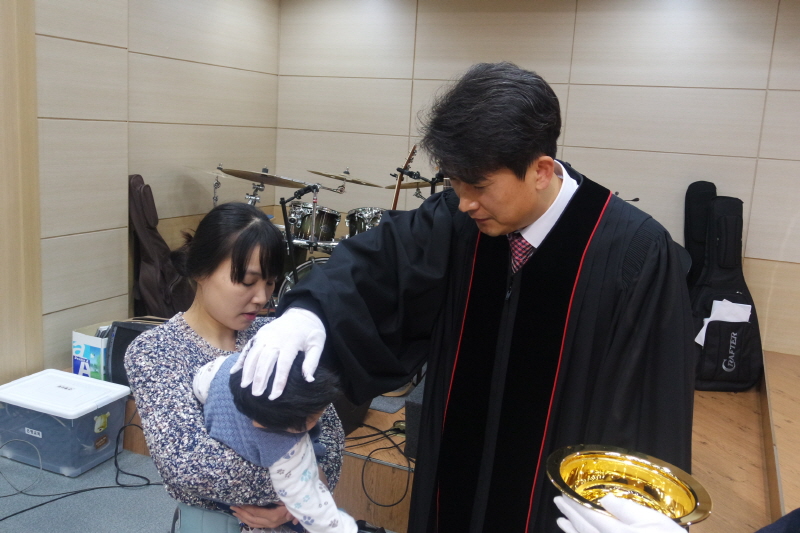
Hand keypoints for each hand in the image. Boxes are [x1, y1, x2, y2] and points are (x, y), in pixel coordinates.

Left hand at [230, 503, 297, 528]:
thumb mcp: (287, 500)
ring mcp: (270, 525)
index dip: (246, 508)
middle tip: (232, 507)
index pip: (256, 512)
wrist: (301, 510)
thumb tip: (269, 500)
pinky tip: (243, 517)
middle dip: (241, 513)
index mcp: (274, 516)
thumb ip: (281, 501)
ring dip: (242, 518)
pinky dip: (247, 521)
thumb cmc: (293, 501)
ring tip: (234, 512)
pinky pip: (256, 525)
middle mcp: (270, 522)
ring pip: (252, 523)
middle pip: (252, 519)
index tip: (238, 503)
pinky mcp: (269, 525)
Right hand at [231, 308, 325, 398]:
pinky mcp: (260, 333)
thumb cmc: (311, 332)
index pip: (283, 364)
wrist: (303, 313)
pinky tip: (235, 371)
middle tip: (256, 394)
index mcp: (292, 342)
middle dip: (260, 378)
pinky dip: (241, 358)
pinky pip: (249, 347)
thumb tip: (309, 380)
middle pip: (265, 360)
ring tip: (244, 386)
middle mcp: (276, 338)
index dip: (278, 381)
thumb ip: (312, 362)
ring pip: (254, 354)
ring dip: (248, 370)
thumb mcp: (317, 345)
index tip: (274, 396)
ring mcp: (266, 335)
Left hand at [554, 495, 683, 532]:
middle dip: (570, 515)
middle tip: (559, 503)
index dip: (575, 505)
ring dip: (571, 531)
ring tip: (561, 521)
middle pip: (584, 530)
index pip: (590, 516)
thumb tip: (605, 499)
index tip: (563, 495)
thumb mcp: (657, 522)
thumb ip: (629, 510)